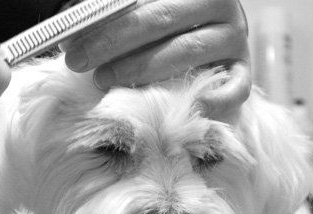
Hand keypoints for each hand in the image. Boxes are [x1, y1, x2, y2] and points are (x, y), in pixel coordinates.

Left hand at [59, 0, 249, 122]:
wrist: (202, 35)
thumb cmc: (156, 23)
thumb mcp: (135, 8)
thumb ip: (108, 10)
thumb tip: (68, 26)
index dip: (106, 19)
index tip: (70, 38)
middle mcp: (219, 4)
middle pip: (160, 19)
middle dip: (112, 42)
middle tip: (78, 62)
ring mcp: (234, 38)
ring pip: (188, 50)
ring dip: (142, 68)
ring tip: (105, 80)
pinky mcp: (244, 71)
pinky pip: (234, 86)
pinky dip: (213, 99)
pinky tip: (186, 105)